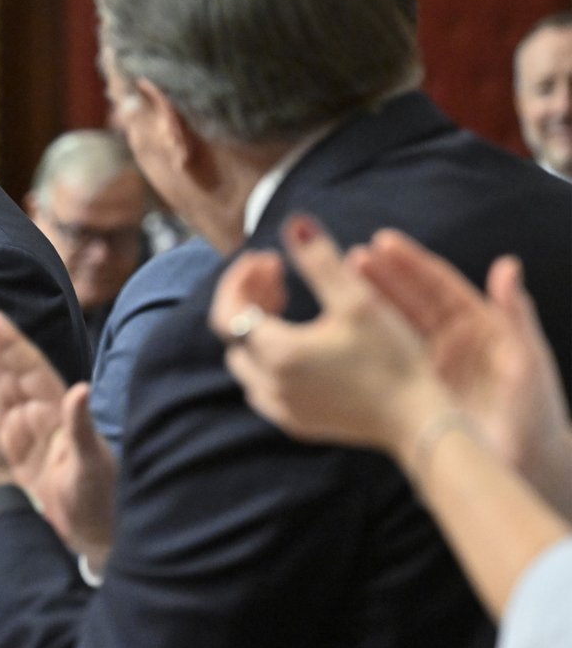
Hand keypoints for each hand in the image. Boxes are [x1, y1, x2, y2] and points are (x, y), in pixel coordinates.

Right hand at [0, 302, 115, 559]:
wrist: (92, 532)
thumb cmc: (98, 499)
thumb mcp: (92, 465)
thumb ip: (81, 427)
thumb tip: (80, 390)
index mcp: (59, 412)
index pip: (31, 370)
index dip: (12, 345)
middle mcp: (41, 413)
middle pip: (11, 369)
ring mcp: (25, 427)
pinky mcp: (13, 444)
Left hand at [209, 214, 452, 454]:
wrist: (418, 421)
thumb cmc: (391, 358)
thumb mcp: (356, 300)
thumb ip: (320, 260)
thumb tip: (294, 224)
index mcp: (275, 352)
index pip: (229, 310)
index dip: (240, 279)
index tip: (267, 258)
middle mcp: (268, 385)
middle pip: (235, 333)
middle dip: (249, 298)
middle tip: (279, 273)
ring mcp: (280, 408)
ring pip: (248, 361)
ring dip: (258, 328)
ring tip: (288, 303)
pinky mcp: (297, 423)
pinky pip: (265, 385)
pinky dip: (270, 357)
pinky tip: (300, 342)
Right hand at [356, 229, 571, 514]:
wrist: (526, 470)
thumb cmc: (537, 416)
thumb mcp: (528, 362)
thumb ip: (515, 315)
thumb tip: (506, 265)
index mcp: (480, 327)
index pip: (438, 285)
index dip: (410, 263)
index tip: (382, 242)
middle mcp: (452, 342)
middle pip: (410, 300)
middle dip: (381, 277)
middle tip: (349, 259)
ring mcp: (430, 366)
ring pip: (394, 327)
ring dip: (368, 304)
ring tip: (338, 284)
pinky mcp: (415, 392)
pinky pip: (386, 361)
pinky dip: (365, 342)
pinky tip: (340, 332)